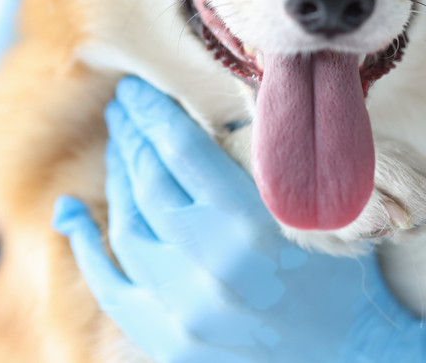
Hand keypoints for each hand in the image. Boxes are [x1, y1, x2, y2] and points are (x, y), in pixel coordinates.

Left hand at [53, 77, 425, 362]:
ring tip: (119, 150)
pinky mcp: (170, 343)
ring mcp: (185, 310)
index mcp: (253, 222)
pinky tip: (73, 214)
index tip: (136, 89)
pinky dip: (88, 247)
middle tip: (121, 110)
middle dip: (130, 137)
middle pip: (147, 182)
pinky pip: (111, 286)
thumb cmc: (341, 273)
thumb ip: (260, 164)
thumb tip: (202, 116)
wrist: (352, 352)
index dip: (151, 111)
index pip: (180, 148)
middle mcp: (212, 266)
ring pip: (127, 227)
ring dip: (117, 180)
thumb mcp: (311, 205)